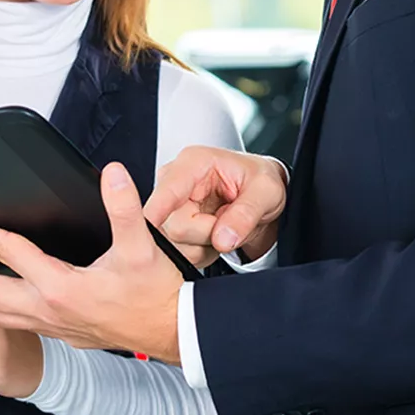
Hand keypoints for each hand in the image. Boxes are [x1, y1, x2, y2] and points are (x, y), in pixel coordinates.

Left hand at [0, 162, 183, 362]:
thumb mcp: (141, 245)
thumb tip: (112, 173)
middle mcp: (48, 309)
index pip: (7, 253)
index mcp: (61, 285)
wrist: (171, 330)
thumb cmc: (155, 293)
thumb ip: (124, 206)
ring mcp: (52, 325)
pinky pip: (12, 322)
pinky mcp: (60, 333)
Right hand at [145, 147, 287, 265]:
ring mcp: (169, 205)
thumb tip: (223, 238)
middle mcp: (175, 181)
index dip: (158, 208)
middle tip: (229, 224)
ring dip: (204, 246)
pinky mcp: (169, 224)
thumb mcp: (266, 191)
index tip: (149, 224)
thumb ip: (245, 214)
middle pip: (174, 226)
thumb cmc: (259, 182)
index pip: (169, 189)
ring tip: (223, 228)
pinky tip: (213, 236)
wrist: (259, 195)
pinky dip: (200, 252)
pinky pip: (178, 252)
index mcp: (195, 162)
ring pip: (175, 244)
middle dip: (206, 235)